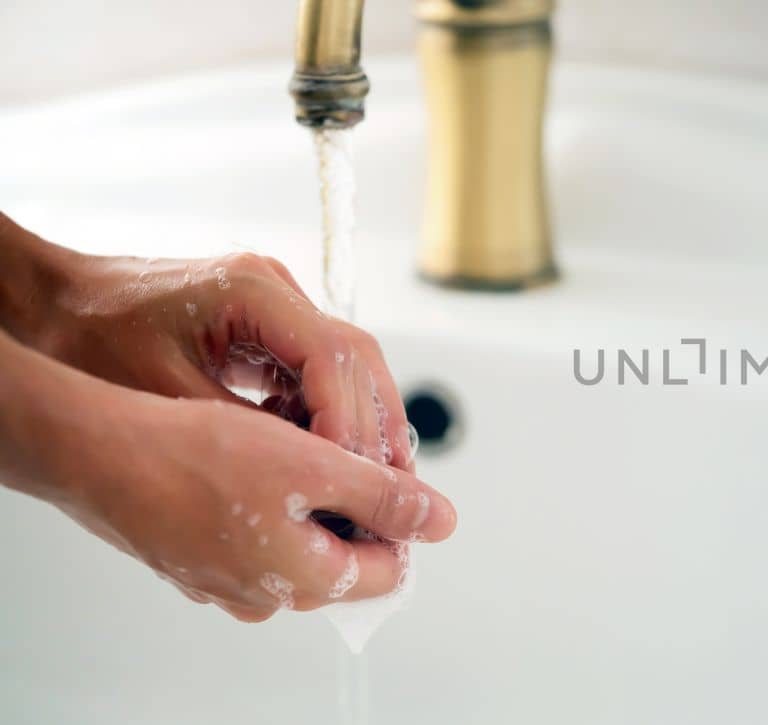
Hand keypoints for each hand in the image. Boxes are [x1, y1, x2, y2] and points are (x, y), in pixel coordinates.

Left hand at [35, 250, 413, 471]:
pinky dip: (327, 417)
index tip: (357, 479)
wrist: (46, 303)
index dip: (352, 424)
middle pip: (357, 359)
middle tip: (391, 490)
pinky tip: (326, 460)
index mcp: (254, 292)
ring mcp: (274, 307)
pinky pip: (314, 373)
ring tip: (368, 485)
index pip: (336, 357)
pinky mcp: (264, 328)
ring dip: (358, 425)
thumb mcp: (165, 396)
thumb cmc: (87, 337)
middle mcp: (276, 290)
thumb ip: (245, 432)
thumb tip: (311, 478)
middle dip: (375, 428)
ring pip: (346, 367)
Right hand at [53, 390, 456, 621]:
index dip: (401, 513)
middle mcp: (268, 598)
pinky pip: (255, 533)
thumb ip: (386, 498)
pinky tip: (252, 454)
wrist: (100, 452)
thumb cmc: (201, 457)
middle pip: (344, 553)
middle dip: (352, 500)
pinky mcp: (197, 559)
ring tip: (292, 442)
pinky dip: (266, 498)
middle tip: (338, 446)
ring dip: (308, 494)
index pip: (390, 568)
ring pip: (298, 538)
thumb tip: (441, 522)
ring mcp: (228, 584)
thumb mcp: (316, 466)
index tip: (390, 467)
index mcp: (307, 582)